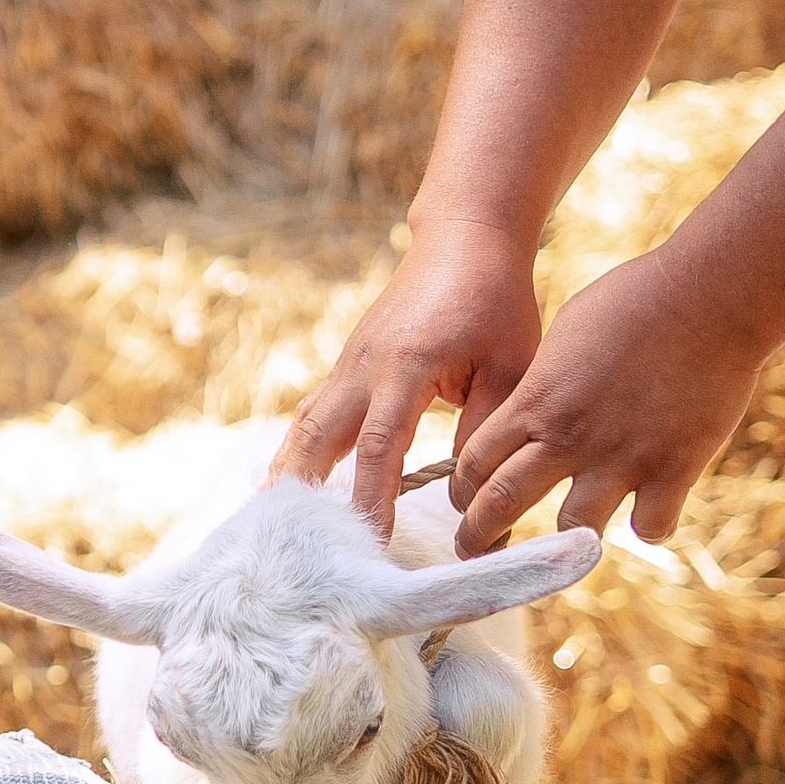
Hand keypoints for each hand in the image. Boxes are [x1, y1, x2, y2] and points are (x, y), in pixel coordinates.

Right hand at [270, 224, 541, 532]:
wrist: (464, 239)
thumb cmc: (496, 302)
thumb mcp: (511, 366)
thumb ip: (487, 429)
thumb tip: (473, 494)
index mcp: (405, 366)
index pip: (380, 446)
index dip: (371, 499)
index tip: (368, 544)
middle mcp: (364, 366)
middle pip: (317, 437)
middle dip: (304, 492)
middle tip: (295, 542)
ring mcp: (348, 363)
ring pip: (304, 425)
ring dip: (288, 472)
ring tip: (273, 520)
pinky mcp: (347, 365)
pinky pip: (312, 413)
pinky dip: (297, 449)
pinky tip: (287, 482)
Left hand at [449, 248, 762, 554]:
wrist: (711, 294)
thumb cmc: (634, 299)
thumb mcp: (565, 336)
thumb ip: (544, 383)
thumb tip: (530, 407)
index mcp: (535, 401)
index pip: (472, 463)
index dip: (462, 489)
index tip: (463, 503)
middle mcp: (568, 437)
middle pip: (500, 504)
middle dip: (478, 535)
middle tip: (472, 551)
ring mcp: (622, 457)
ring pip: (573, 530)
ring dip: (563, 545)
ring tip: (559, 553)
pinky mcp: (675, 468)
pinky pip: (650, 527)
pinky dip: (647, 528)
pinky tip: (645, 519)